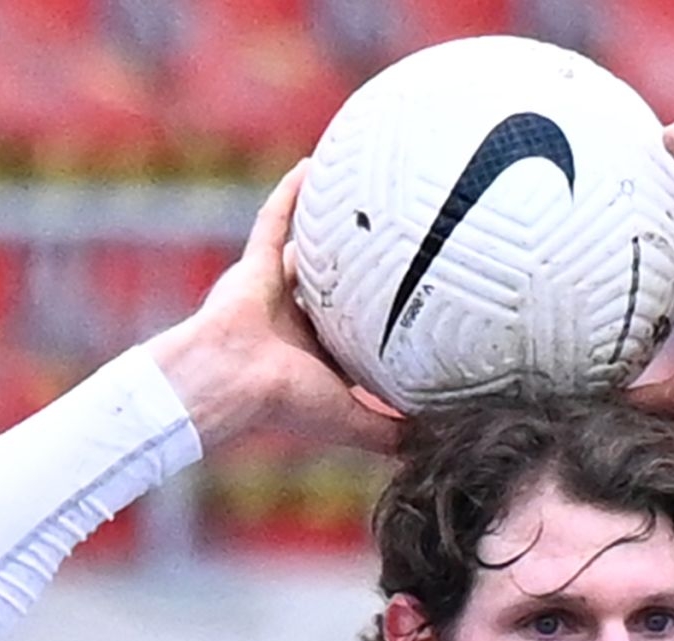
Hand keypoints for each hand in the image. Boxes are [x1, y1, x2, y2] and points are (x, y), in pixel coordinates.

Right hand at [144, 161, 397, 452]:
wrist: (229, 382)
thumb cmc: (285, 403)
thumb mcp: (354, 422)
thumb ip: (394, 433)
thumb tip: (444, 442)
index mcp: (317, 358)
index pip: (356, 337)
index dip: (381, 324)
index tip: (418, 306)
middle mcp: (296, 323)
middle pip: (335, 290)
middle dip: (358, 273)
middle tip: (397, 243)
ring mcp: (273, 292)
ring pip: (306, 253)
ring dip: (327, 228)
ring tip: (360, 198)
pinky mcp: (253, 266)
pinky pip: (273, 220)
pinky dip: (290, 194)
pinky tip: (312, 165)